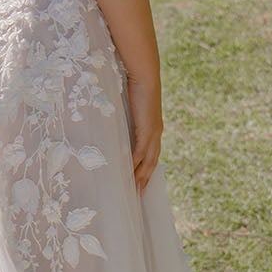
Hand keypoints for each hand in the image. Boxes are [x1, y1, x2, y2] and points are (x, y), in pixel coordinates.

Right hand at [127, 70, 162, 192]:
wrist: (144, 75)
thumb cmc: (135, 86)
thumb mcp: (130, 107)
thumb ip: (126, 118)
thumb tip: (114, 125)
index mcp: (154, 129)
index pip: (151, 155)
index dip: (146, 170)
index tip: (141, 184)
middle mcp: (156, 134)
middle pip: (152, 163)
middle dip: (145, 180)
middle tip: (138, 196)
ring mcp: (153, 133)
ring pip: (148, 161)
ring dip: (141, 177)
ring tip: (134, 191)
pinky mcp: (146, 130)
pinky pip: (140, 152)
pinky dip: (135, 164)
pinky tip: (129, 174)